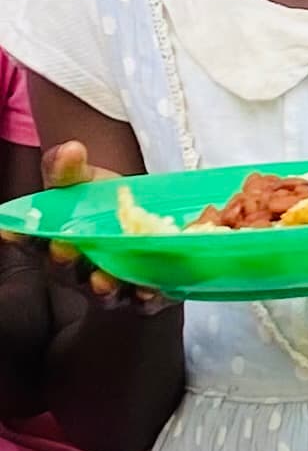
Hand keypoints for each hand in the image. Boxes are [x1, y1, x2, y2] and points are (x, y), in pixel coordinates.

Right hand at [38, 141, 170, 314]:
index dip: (21, 236)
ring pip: (103, 292)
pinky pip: (144, 300)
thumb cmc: (104, 207)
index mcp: (57, 241)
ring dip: (102, 287)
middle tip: (63, 248)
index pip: (33, 241)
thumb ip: (68, 170)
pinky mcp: (146, 293)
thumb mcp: (85, 183)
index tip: (9, 229)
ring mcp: (111, 285)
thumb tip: (70, 150)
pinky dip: (146, 296)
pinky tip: (150, 289)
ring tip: (103, 281)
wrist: (151, 226)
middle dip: (63, 261)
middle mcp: (79, 270)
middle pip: (66, 270)